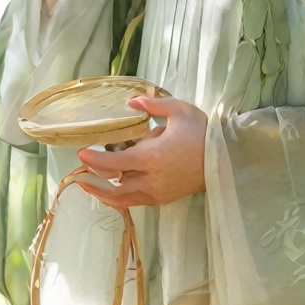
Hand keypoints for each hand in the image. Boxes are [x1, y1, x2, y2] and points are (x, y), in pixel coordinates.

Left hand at [75, 96, 207, 207]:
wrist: (225, 160)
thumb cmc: (202, 133)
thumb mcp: (179, 111)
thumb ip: (153, 105)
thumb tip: (131, 102)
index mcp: (152, 158)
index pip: (115, 163)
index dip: (95, 160)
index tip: (81, 153)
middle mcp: (151, 179)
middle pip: (113, 187)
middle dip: (94, 181)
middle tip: (79, 173)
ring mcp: (157, 193)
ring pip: (123, 199)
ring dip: (104, 192)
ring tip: (90, 184)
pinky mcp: (163, 199)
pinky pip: (135, 202)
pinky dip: (120, 197)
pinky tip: (112, 189)